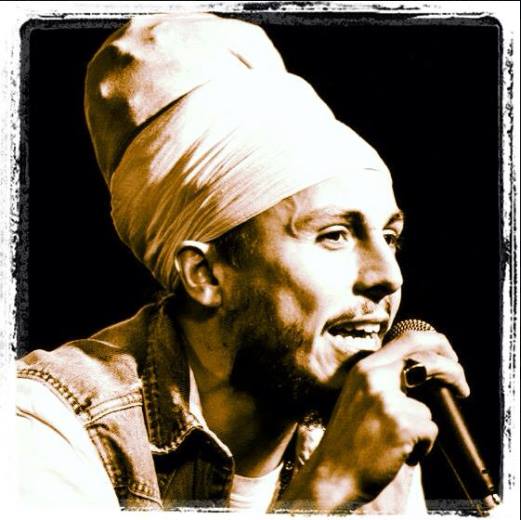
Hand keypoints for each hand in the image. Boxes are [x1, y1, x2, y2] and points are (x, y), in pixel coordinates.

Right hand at [278, 330, 469, 511]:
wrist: (332, 474)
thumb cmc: (348, 440)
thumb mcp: (359, 396)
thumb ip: (384, 379)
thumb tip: (423, 371)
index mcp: (364, 368)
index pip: (408, 340)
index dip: (436, 344)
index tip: (448, 356)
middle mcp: (374, 377)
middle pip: (429, 359)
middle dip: (453, 370)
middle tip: (462, 387)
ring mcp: (387, 400)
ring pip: (427, 409)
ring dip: (421, 430)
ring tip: (397, 444)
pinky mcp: (401, 424)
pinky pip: (430, 432)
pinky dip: (422, 448)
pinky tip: (399, 454)